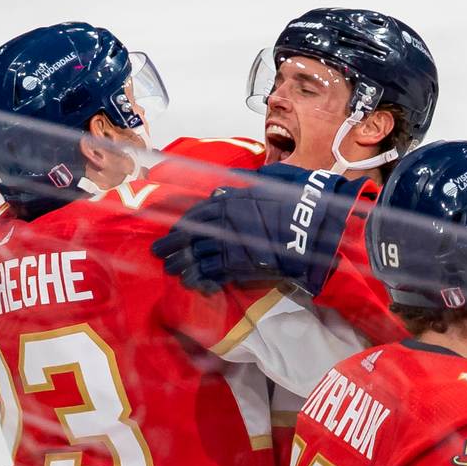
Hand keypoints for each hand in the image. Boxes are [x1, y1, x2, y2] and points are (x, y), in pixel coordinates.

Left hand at [151, 164, 368, 295]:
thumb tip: (230, 188)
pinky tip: (193, 282)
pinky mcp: (237, 267)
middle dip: (172, 245)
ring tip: (171, 270)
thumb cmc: (296, 202)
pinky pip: (212, 274)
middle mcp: (223, 222)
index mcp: (230, 201)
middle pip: (189, 236)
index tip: (175, 230)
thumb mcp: (273, 182)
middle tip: (158, 252)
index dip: (183, 224)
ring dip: (181, 264)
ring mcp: (228, 245)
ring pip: (195, 257)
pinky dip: (201, 279)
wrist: (308, 229)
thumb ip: (248, 185)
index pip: (197, 213)